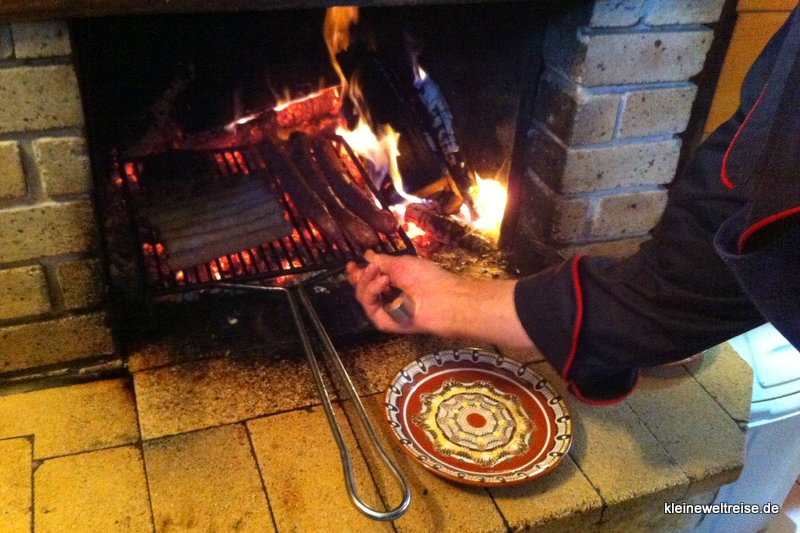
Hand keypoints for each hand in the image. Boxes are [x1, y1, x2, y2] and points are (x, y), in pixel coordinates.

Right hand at [346, 250, 533, 347]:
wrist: (445, 298)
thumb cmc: (429, 278)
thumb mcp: (402, 263)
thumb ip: (382, 261)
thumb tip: (368, 255)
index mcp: (394, 283)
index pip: (370, 279)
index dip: (359, 271)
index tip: (352, 263)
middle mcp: (389, 298)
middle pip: (361, 289)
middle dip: (358, 277)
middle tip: (358, 268)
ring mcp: (386, 311)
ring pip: (362, 297)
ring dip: (365, 281)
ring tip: (379, 273)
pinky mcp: (385, 322)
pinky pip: (370, 307)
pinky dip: (371, 292)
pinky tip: (382, 282)